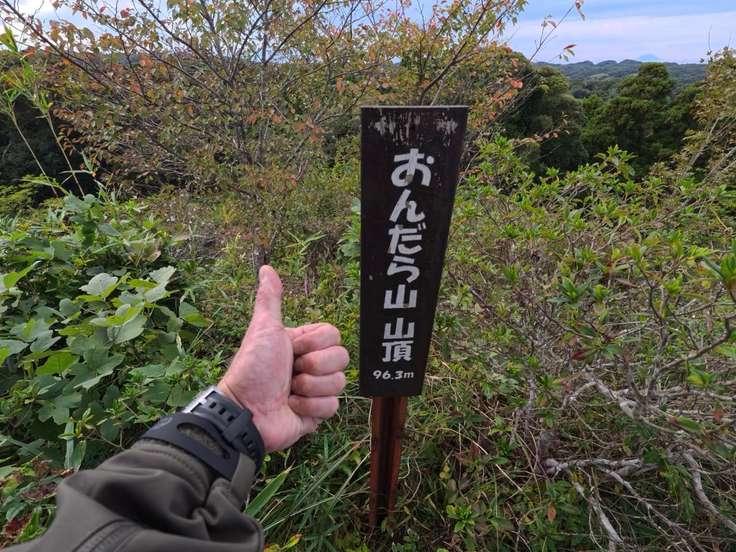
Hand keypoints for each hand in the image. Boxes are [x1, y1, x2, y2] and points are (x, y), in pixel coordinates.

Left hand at [217, 265, 348, 451]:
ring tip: (289, 392)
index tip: (293, 349)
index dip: (315, 343)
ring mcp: (316, 390)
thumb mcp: (263, 330)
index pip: (334, 335)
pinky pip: (332, 406)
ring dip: (310, 388)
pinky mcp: (316, 413)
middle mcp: (312, 365)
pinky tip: (292, 408)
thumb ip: (270, 299)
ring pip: (339, 383)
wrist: (245, 411)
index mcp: (303, 344)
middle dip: (314, 367)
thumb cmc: (252, 369)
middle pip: (342, 358)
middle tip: (292, 372)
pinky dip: (310, 407)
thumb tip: (266, 268)